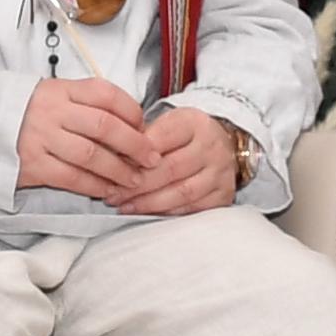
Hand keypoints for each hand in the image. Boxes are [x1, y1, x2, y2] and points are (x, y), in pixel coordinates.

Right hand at [19, 77, 158, 204]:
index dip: (132, 112)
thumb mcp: (55, 95)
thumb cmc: (27, 113)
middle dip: (135, 144)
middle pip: (105, 126)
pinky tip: (108, 190)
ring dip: (119, 170)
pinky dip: (95, 185)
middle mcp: (52, 110)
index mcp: (61, 89)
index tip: (144, 127)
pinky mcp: (33, 165)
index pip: (106, 94)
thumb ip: (87, 103)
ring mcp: (41, 137)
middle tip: (151, 159)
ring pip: (92, 155)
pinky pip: (72, 177)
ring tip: (135, 180)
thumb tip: (132, 125)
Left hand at [116, 104, 240, 215]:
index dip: (134, 155)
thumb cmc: (186, 137)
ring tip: (124, 205)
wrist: (221, 146)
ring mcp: (220, 172)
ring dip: (148, 202)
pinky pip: (191, 208)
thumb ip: (142, 138)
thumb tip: (112, 158)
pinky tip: (146, 212)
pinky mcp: (223, 194)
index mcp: (194, 123)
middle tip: (113, 193)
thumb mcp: (167, 124)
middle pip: (170, 169)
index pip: (160, 139)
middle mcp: (212, 146)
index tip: (112, 166)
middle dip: (136, 184)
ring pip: (181, 192)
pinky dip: (165, 212)